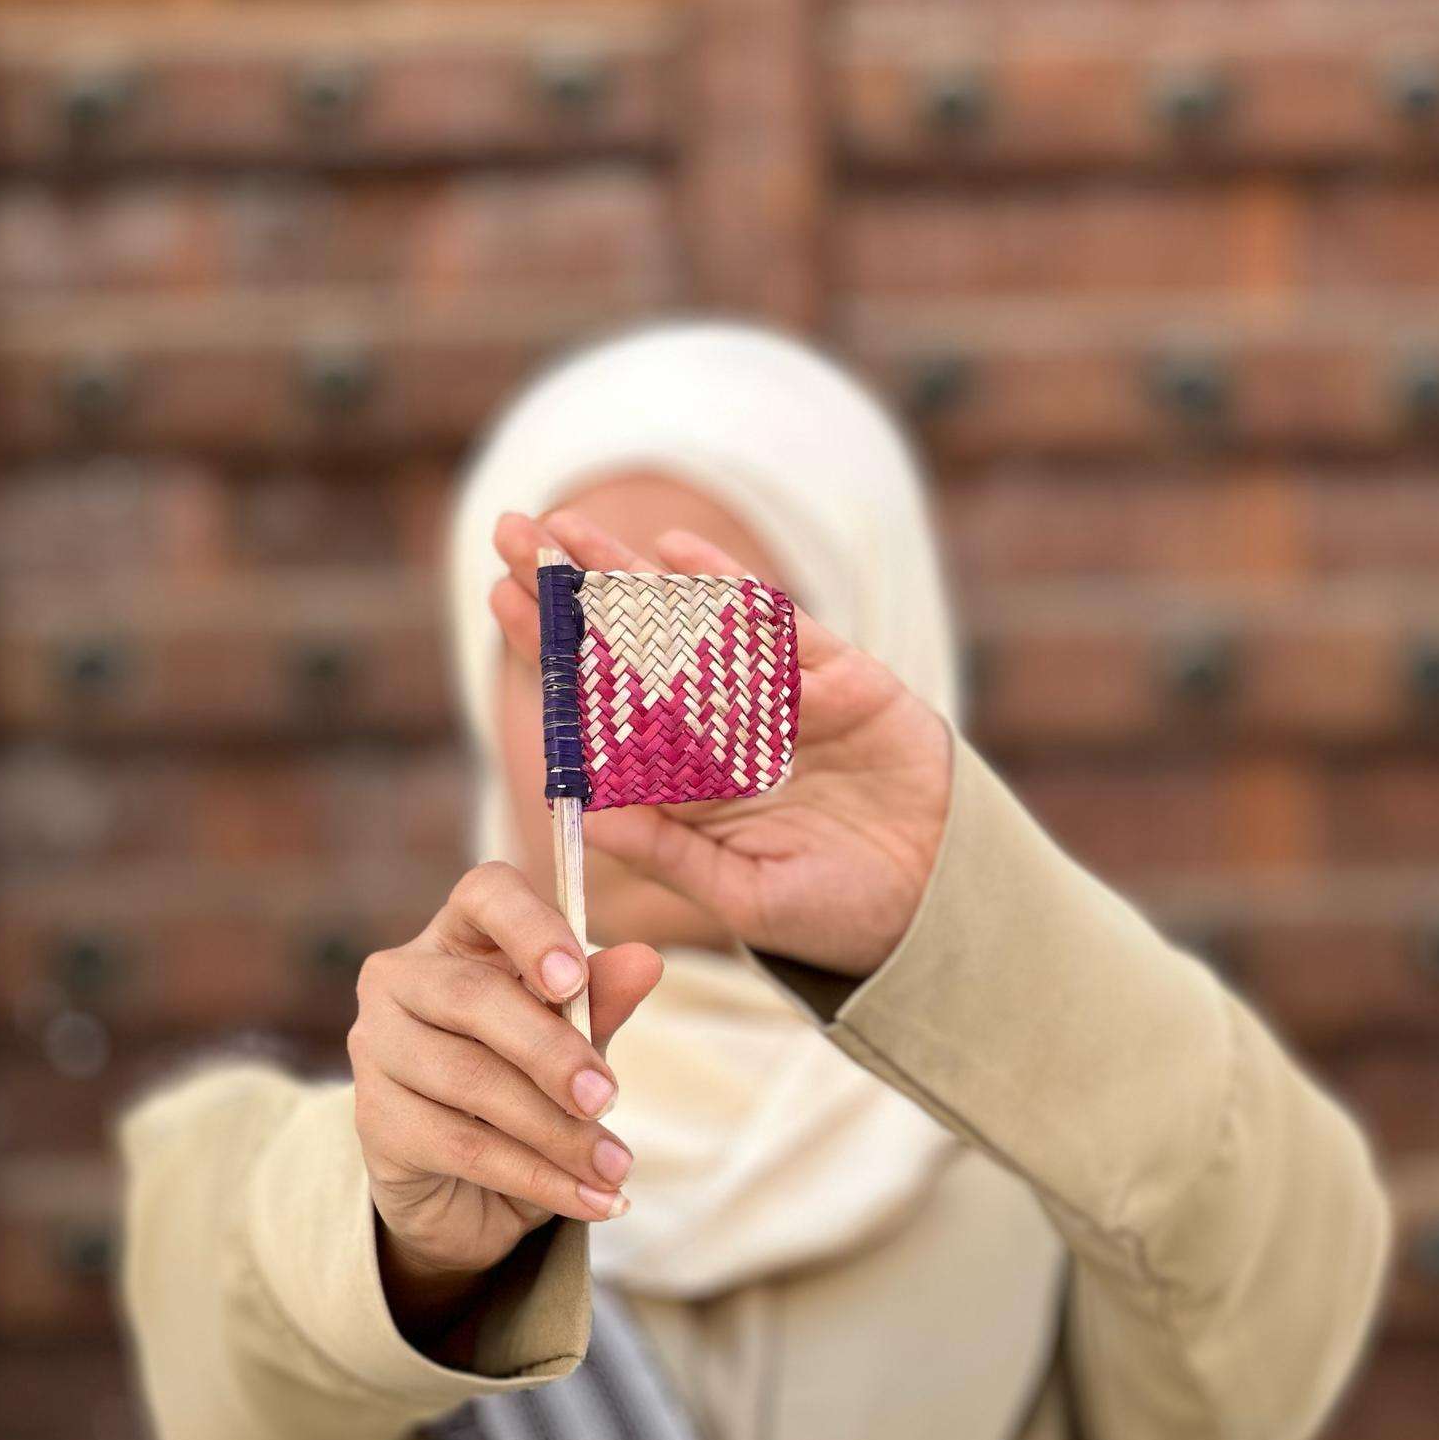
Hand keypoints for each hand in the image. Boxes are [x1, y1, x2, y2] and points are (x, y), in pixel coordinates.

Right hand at [350, 861, 662, 1338]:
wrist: (470, 1188)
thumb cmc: (525, 1086)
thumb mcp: (574, 1042)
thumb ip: (600, 1001)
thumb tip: (646, 961)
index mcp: (459, 933)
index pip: (486, 894)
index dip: (531, 928)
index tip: (575, 980)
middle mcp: (401, 977)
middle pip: (474, 996)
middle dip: (551, 1051)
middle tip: (608, 1097)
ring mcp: (376, 1046)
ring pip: (470, 1079)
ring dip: (555, 1130)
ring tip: (616, 1165)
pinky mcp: (375, 1119)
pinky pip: (463, 1146)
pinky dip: (537, 1176)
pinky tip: (592, 1198)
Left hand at [492, 508, 953, 978]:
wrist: (939, 908)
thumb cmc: (832, 914)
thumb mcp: (741, 894)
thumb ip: (669, 851)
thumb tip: (585, 810)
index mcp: (683, 781)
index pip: (600, 703)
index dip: (552, 651)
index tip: (500, 600)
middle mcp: (719, 730)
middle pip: (629, 646)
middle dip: (573, 591)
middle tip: (512, 532)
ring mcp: (777, 699)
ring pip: (689, 623)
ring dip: (628, 573)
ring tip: (567, 526)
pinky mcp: (840, 679)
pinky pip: (778, 624)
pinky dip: (729, 585)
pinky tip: (677, 550)